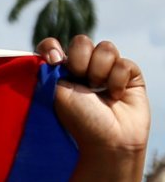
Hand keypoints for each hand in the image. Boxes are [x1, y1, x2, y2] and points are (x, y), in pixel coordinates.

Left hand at [36, 35, 149, 156]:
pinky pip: (124, 62)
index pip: (52, 47)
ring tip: (98, 91)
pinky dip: (117, 80)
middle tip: (80, 80)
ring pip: (105, 48)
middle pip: (81, 41)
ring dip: (99, 70)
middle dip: (80, 59)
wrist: (108, 140)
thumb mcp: (56, 94)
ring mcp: (107, 71)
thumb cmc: (79, 121)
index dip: (52, 47)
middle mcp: (83, 71)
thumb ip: (52, 70)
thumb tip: (52, 52)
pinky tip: (116, 96)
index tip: (53, 59)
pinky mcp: (129, 75)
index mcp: (61, 75)